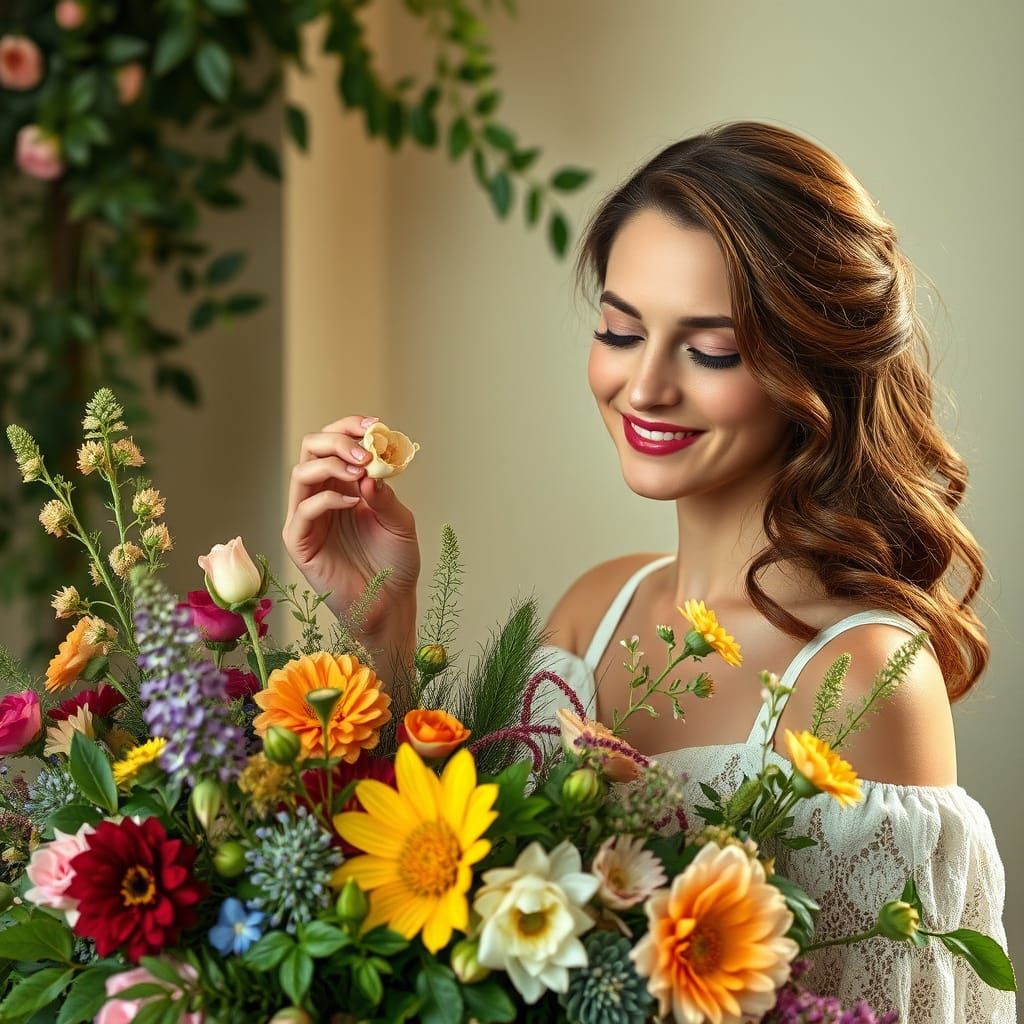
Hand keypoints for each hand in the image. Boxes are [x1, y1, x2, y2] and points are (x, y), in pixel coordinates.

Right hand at [283, 414, 420, 630]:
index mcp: (344, 486)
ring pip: (302, 472)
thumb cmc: (396, 564)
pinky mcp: (299, 542)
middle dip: (337, 441)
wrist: (391, 605)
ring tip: (361, 472)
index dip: (350, 428)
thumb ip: (385, 494)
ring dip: (332, 465)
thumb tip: (369, 471)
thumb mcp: (400, 522)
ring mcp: (307, 519)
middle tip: (365, 453)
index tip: (375, 426)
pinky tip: (354, 503)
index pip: (334, 443)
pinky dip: (328, 498)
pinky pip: (304, 509)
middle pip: (311, 448)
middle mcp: (321, 496)